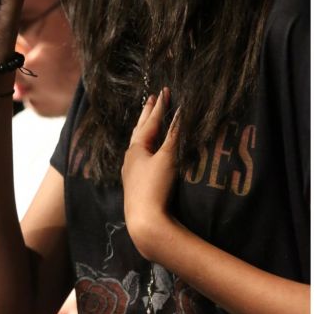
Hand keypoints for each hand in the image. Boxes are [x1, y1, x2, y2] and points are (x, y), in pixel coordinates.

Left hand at [121, 89, 178, 260]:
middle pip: (139, 130)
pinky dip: (145, 148)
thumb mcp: (167, 158)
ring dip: (144, 131)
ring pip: (138, 145)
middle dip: (146, 115)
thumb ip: (175, 135)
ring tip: (148, 122)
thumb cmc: (155, 187)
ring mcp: (131, 172)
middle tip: (151, 100)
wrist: (145, 221)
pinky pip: (140, 158)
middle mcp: (130, 158)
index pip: (150, 122)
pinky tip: (146, 154)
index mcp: (136, 148)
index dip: (160, 107)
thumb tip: (182, 112)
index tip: (165, 91)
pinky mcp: (136, 185)